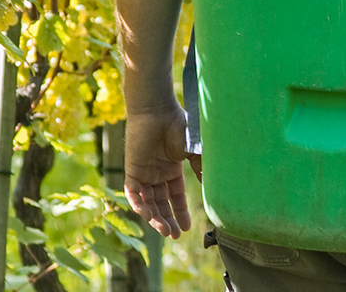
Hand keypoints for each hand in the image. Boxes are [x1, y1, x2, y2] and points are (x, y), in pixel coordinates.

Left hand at [124, 106, 202, 238]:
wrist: (157, 110)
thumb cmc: (177, 125)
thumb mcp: (193, 150)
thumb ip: (201, 167)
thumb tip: (214, 186)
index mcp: (171, 168)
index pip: (175, 195)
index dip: (180, 212)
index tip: (187, 228)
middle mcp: (156, 172)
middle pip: (161, 203)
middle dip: (167, 220)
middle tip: (175, 235)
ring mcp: (143, 172)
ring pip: (147, 202)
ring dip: (155, 218)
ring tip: (165, 231)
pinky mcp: (131, 169)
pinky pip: (133, 193)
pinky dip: (139, 205)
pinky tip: (149, 215)